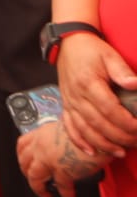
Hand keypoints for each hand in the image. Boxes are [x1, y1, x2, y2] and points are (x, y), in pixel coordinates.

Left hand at [16, 120, 107, 196]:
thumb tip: (63, 146)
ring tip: (46, 196)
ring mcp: (49, 158)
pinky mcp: (63, 170)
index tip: (24, 162)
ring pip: (34, 177)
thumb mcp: (67, 127)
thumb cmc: (87, 129)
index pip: (22, 143)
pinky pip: (62, 188)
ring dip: (39, 189)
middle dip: (27, 174)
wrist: (98, 132)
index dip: (21, 155)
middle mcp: (41, 145)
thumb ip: (59, 136)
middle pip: (24, 162)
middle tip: (34, 182)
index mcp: (42, 133)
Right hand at [57, 33, 136, 156]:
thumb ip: (122, 71)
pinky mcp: (66, 105)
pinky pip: (70, 127)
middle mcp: (77, 96)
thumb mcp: (110, 55)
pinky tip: (91, 152)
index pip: (109, 109)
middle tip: (135, 142)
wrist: (68, 43)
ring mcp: (70, 102)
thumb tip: (135, 84)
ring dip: (102, 144)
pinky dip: (79, 141)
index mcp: (89, 83)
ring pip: (85, 129)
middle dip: (119, 137)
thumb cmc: (90, 50)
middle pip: (98, 123)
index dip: (126, 122)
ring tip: (119, 152)